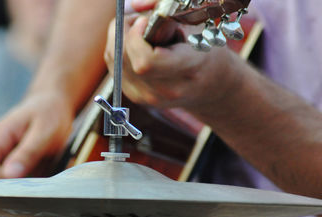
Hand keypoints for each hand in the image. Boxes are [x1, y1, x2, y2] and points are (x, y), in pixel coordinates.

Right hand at [0, 90, 72, 216]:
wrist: (54, 108)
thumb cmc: (47, 113)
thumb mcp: (42, 129)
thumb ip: (27, 151)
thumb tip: (10, 175)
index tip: (10, 196)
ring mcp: (6, 167)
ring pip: (0, 196)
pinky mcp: (20, 176)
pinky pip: (16, 196)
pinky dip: (21, 211)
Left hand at [104, 14, 243, 115]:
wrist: (213, 87)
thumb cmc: (207, 52)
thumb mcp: (196, 27)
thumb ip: (165, 13)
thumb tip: (135, 6)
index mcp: (187, 71)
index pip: (145, 62)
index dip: (136, 37)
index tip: (144, 21)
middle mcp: (165, 90)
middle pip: (123, 58)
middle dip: (124, 31)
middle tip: (139, 21)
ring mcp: (149, 98)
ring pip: (115, 61)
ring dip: (120, 39)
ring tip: (141, 33)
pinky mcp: (137, 97)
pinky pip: (115, 68)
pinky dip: (120, 52)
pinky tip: (136, 46)